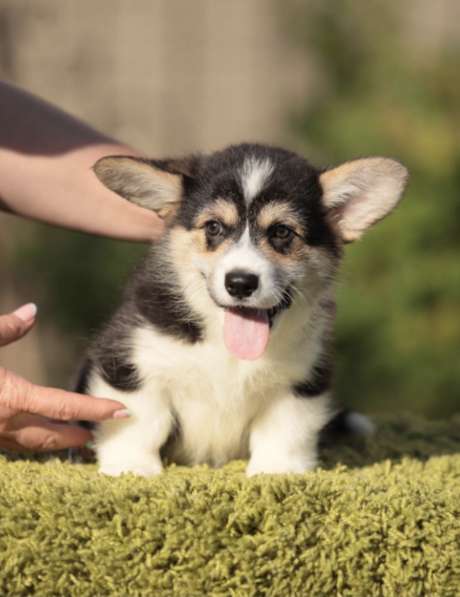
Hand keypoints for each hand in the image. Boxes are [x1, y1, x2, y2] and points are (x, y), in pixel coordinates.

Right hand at [0, 304, 128, 451]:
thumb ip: (8, 328)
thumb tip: (32, 310)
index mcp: (11, 397)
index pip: (63, 406)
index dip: (95, 409)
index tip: (122, 411)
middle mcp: (3, 422)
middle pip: (49, 436)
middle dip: (75, 437)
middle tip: (98, 435)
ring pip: (28, 445)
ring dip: (52, 443)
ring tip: (72, 439)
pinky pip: (10, 444)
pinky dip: (28, 441)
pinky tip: (32, 432)